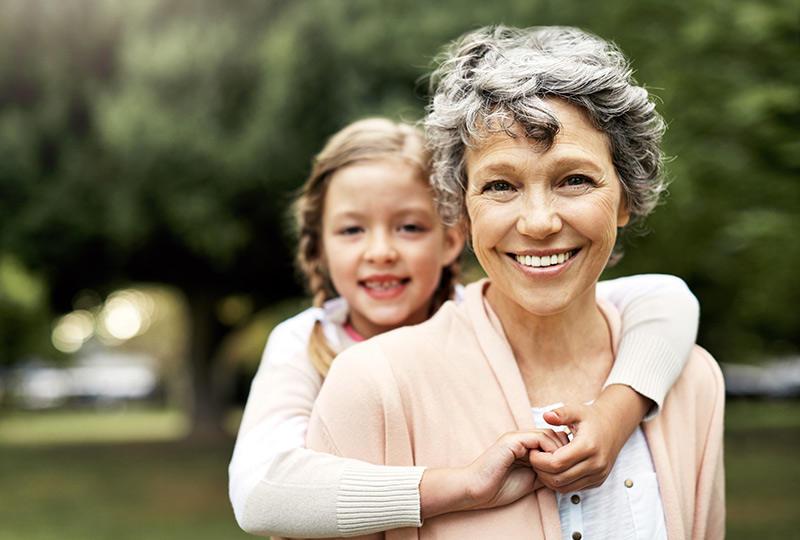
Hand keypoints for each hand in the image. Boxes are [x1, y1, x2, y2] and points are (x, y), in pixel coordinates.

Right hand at [420, 429, 567, 518]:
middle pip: (553, 433)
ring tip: (559, 467)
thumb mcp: (530, 480)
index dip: (563, 452)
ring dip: (558, 450)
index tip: (568, 468)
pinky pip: (538, 438)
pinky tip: (549, 465)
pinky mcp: (512, 441)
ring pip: (548, 433)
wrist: (476, 490)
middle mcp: (520, 439)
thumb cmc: (498, 488)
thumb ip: (544, 473)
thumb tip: (564, 473)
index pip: (551, 440)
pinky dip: (549, 450)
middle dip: (564, 449)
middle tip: (568, 466)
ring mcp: (516, 438)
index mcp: (524, 447)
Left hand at [528, 385, 650, 492]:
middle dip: (541, 470)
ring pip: (564, 487)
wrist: (614, 427)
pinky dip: (559, 482)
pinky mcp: (598, 481)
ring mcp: (598, 475)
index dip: (539, 460)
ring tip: (541, 463)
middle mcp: (596, 464)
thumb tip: (546, 416)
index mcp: (588, 446)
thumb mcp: (577, 410)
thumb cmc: (591, 418)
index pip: (556, 463)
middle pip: (558, 478)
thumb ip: (561, 413)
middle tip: (533, 458)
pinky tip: (553, 469)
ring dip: (548, 479)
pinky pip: (572, 489)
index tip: (532, 450)